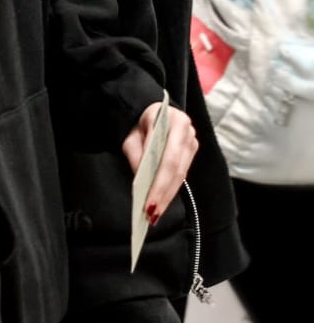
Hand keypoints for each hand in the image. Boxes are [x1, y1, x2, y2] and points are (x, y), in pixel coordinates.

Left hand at [121, 102, 197, 221]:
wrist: (149, 108)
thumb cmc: (138, 122)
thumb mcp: (131, 136)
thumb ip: (135, 155)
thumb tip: (141, 181)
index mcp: (173, 121)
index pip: (168, 158)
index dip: (159, 183)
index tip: (149, 202)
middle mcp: (187, 131)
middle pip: (176, 169)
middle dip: (163, 194)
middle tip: (152, 214)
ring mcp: (192, 140)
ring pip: (181, 174)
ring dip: (168, 195)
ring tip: (155, 214)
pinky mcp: (192, 149)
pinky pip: (182, 173)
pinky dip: (170, 189)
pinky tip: (161, 202)